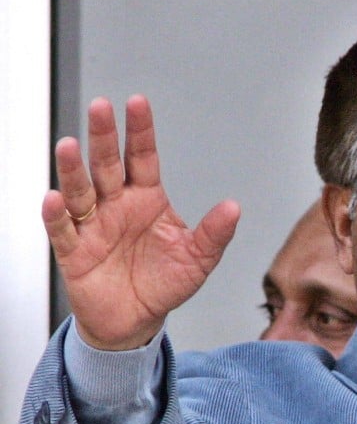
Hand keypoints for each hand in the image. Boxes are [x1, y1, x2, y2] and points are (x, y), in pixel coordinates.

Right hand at [43, 95, 239, 349]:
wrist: (136, 320)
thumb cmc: (165, 284)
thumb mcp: (198, 259)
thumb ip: (215, 233)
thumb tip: (234, 208)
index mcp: (147, 200)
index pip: (142, 158)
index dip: (140, 131)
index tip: (137, 102)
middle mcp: (117, 206)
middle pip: (107, 165)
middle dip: (103, 137)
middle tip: (100, 107)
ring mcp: (93, 226)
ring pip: (80, 191)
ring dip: (73, 169)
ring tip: (70, 146)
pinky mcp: (74, 252)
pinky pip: (63, 230)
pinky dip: (57, 215)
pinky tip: (55, 199)